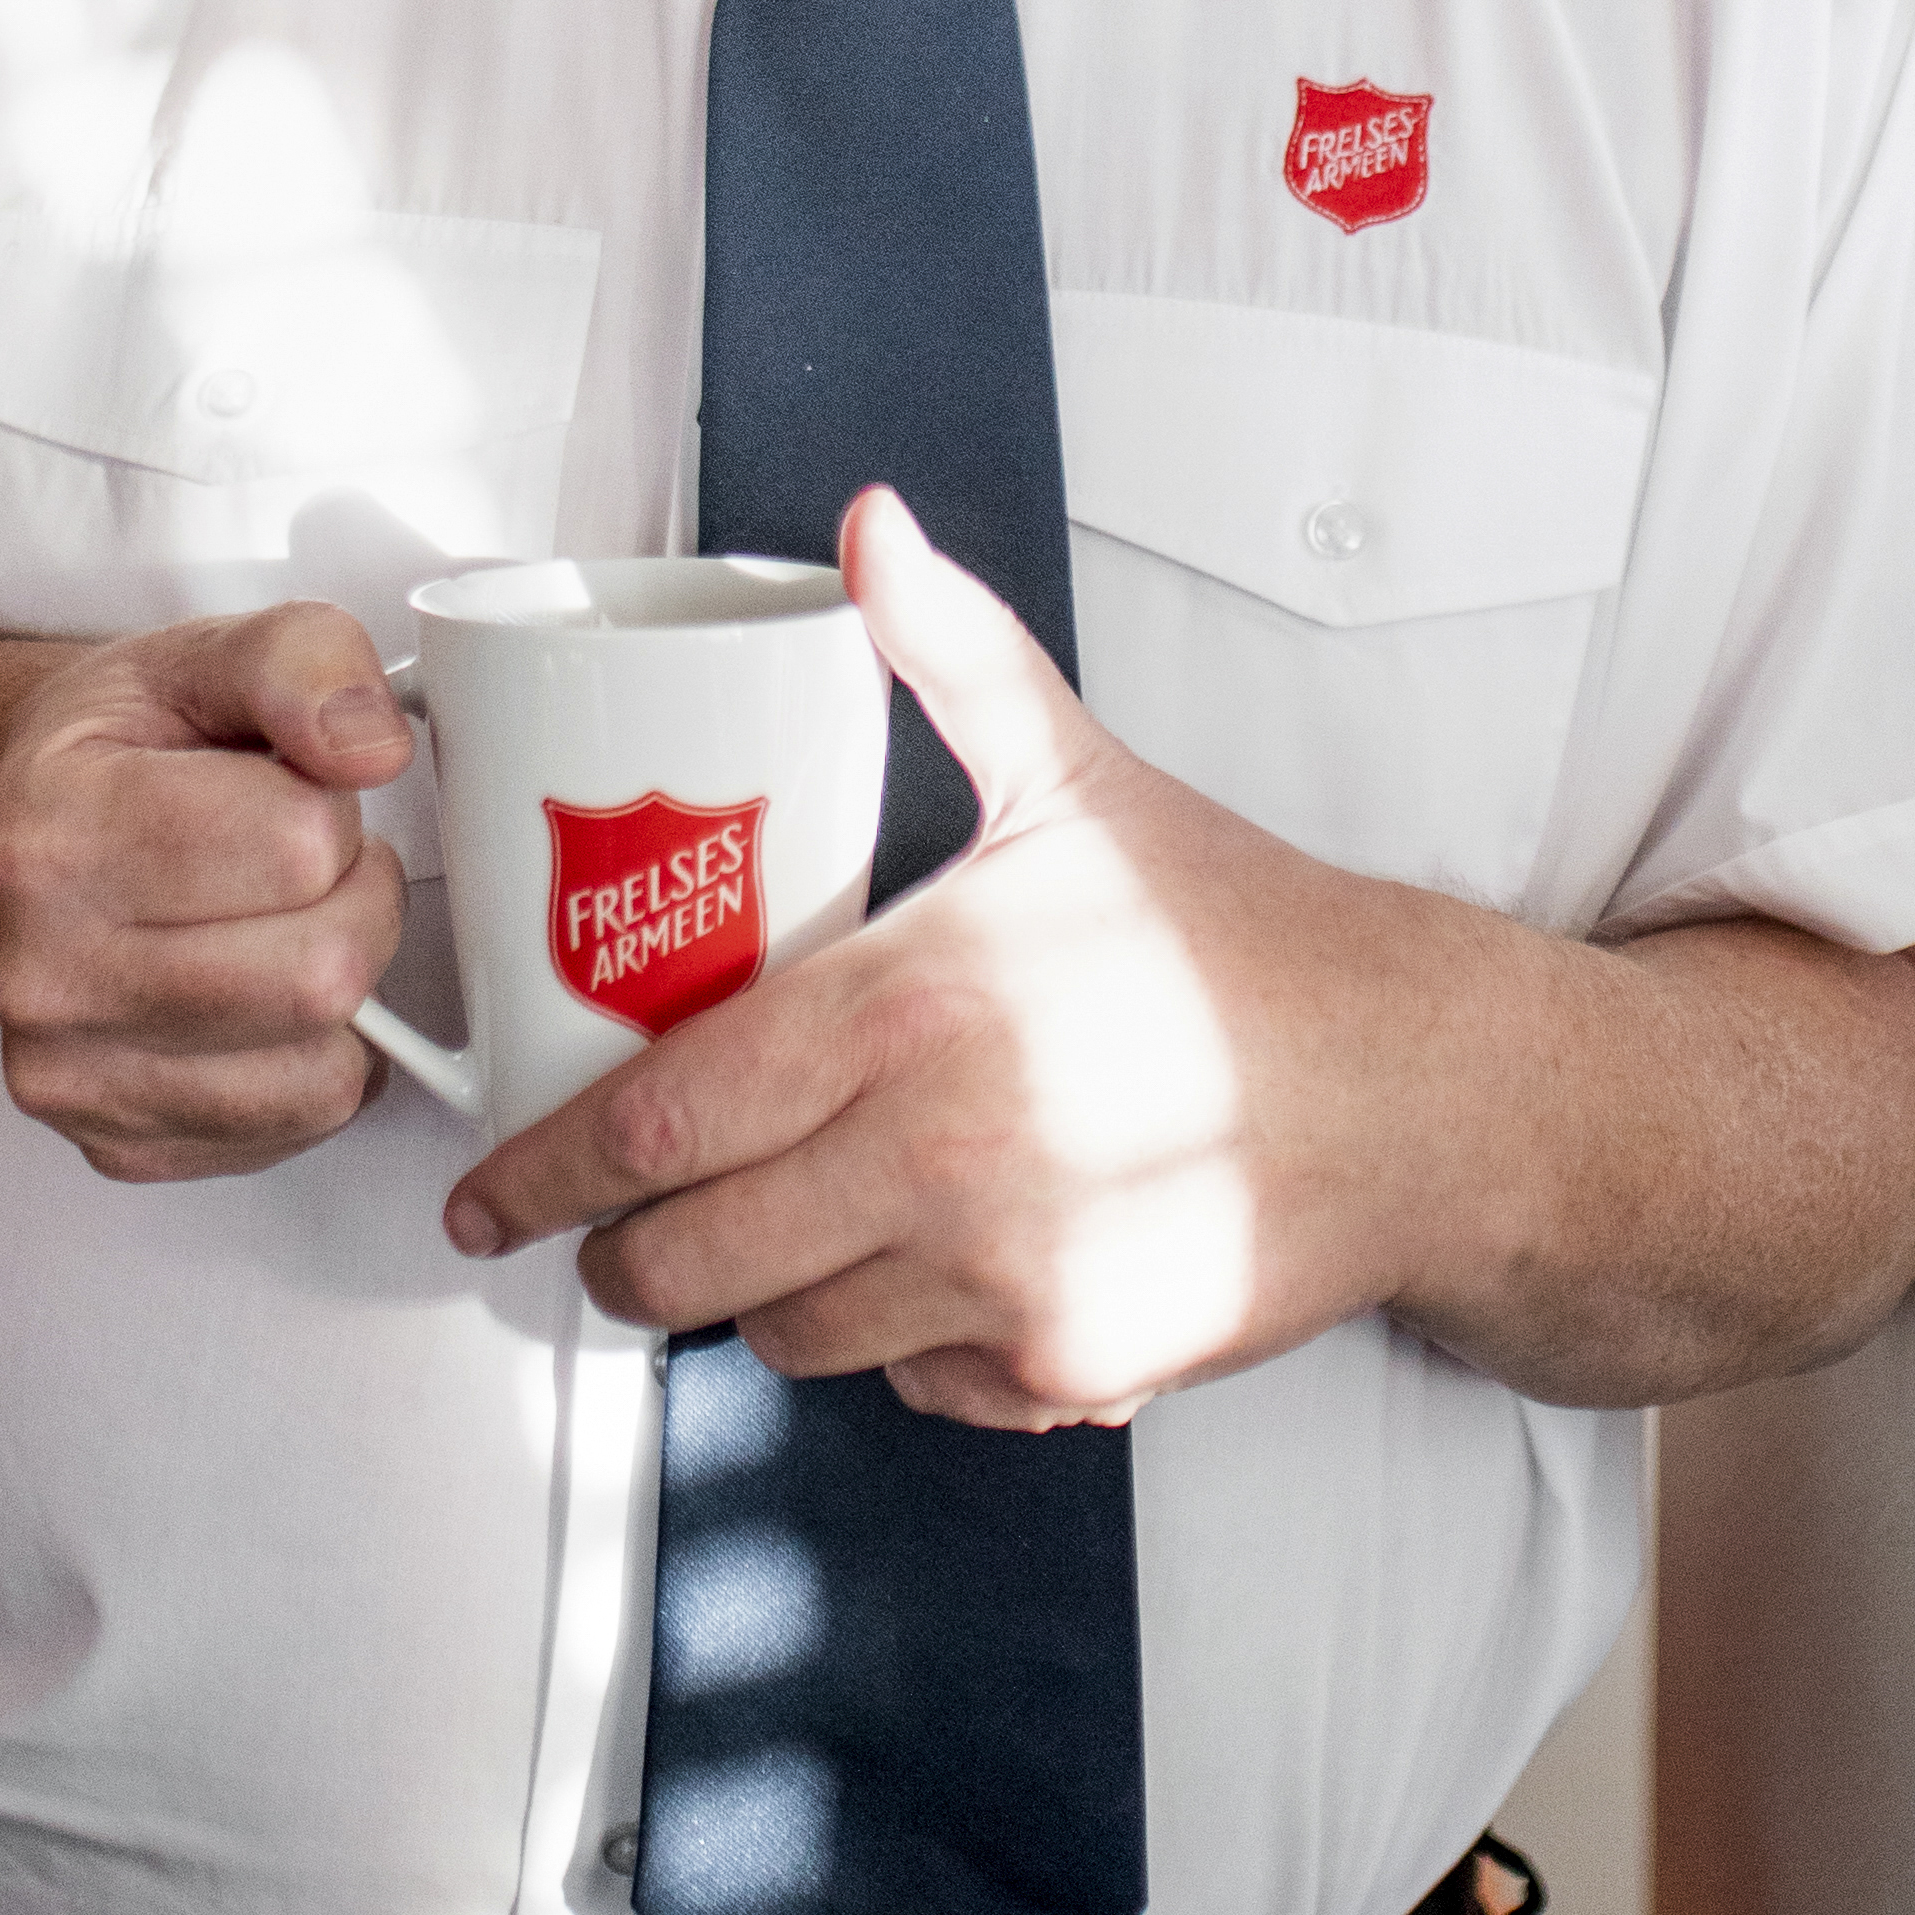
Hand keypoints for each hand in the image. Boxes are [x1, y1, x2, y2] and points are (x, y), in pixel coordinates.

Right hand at [0, 600, 419, 1181]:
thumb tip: (373, 749)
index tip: (290, 795)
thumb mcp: (206, 659)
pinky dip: (317, 1065)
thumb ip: (305, 661)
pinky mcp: (117, 1148)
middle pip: (320, 975)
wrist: (31, 843)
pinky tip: (263, 1003)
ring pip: (321, 1071)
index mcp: (54, 833)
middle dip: (357, 907)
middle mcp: (42, 972)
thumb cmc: (129, 752)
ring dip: (344, 995)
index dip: (331, 811)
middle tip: (313, 871)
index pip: (296, 845)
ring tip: (285, 930)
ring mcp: (70, 1077)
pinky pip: (298, 1126)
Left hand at [441, 489, 1446, 1426]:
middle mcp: (938, 1151)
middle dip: (622, 1260)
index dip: (545, 1172)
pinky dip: (899, 1348)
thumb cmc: (1243, 938)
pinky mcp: (1064, 1366)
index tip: (495, 1196)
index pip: (658, 1115)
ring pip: (788, 1335)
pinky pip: (912, 1386)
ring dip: (759, 1300)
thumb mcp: (1076, 779)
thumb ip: (949, 655)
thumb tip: (866, 528)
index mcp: (911, 1002)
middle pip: (688, 1255)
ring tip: (780, 1242)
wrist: (1419, 1089)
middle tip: (610, 1241)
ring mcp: (1002, 1275)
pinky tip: (933, 1272)